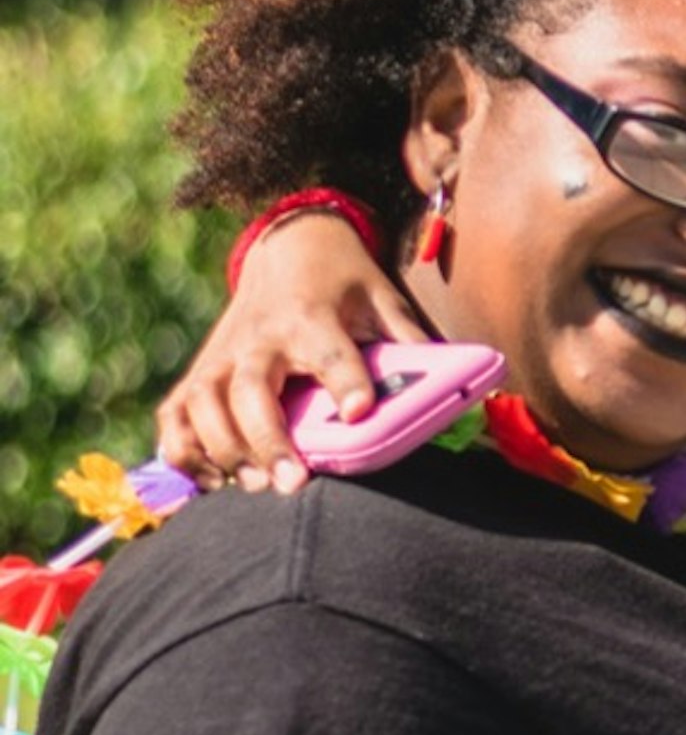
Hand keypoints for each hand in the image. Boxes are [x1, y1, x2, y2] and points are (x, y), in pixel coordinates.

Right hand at [155, 208, 427, 491]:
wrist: (290, 248)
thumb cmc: (346, 284)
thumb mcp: (386, 300)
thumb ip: (414, 343)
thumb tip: (460, 390)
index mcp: (311, 317)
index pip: (330, 353)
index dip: (345, 382)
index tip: (360, 411)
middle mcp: (258, 338)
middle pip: (252, 390)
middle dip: (268, 438)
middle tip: (291, 484)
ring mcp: (222, 355)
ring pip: (204, 405)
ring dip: (222, 449)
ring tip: (252, 486)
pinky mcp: (201, 371)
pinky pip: (176, 414)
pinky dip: (182, 448)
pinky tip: (209, 480)